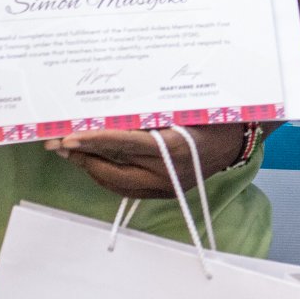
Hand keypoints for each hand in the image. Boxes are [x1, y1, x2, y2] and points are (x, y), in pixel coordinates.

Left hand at [46, 124, 244, 197]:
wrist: (239, 138)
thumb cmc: (212, 113)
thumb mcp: (181, 106)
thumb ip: (147, 111)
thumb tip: (105, 110)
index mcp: (173, 147)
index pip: (122, 144)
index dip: (92, 140)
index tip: (66, 137)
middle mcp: (168, 172)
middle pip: (112, 171)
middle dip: (83, 159)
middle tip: (59, 145)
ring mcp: (166, 186)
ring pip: (116, 184)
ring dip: (92, 168)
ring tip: (72, 153)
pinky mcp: (165, 193)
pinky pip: (128, 187)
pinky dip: (109, 174)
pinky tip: (98, 162)